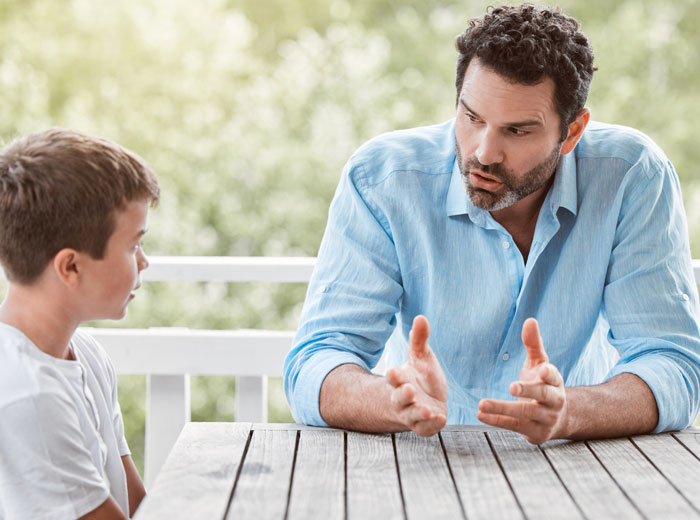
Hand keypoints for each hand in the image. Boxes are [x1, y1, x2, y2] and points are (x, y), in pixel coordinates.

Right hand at [386, 315, 447, 435]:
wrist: (426, 401)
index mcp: (401, 381)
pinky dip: (431, 425)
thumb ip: (419, 340)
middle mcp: (403, 399)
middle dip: (403, 395)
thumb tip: (421, 317)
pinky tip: (440, 418)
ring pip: (411, 416)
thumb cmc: (421, 377)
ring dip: (417, 413)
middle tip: (409, 390)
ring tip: (425, 409)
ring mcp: (413, 414)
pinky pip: (425, 428)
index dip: (394, 376)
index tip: (394, 371)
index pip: (394, 378)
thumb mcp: (422, 357)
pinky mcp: (424, 426)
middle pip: (399, 398)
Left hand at [477, 318, 567, 443]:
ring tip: (481, 404)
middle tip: (511, 387)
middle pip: (542, 395)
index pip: (555, 376)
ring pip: (525, 414)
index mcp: (555, 382)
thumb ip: (534, 343)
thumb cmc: (543, 384)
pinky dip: (496, 421)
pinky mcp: (536, 433)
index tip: (543, 369)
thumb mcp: (540, 363)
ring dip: (502, 409)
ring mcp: (546, 419)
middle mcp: (554, 401)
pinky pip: (515, 426)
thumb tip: (529, 320)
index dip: (549, 373)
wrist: (556, 418)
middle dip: (527, 391)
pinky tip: (480, 415)